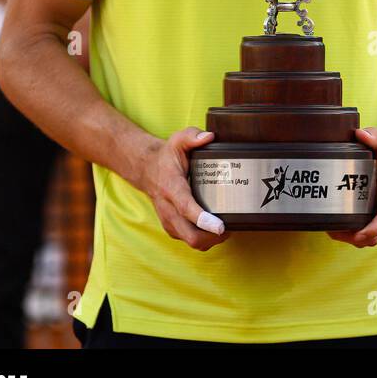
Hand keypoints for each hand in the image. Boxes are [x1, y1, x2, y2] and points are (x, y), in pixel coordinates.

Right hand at [138, 127, 228, 250]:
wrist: (146, 170)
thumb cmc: (166, 157)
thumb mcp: (177, 140)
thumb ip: (192, 136)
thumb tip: (209, 137)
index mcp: (171, 188)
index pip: (186, 208)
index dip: (203, 219)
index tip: (220, 226)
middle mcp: (168, 209)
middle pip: (190, 235)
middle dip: (212, 237)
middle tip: (230, 227)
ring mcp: (169, 221)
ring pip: (191, 241)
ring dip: (210, 240)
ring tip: (226, 228)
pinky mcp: (172, 228)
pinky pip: (189, 240)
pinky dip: (204, 239)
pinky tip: (215, 228)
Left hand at [328, 127, 376, 247]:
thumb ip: (372, 136)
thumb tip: (360, 135)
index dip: (372, 229)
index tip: (357, 234)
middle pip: (375, 235)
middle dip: (353, 238)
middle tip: (332, 229)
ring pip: (370, 239)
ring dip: (351, 239)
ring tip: (331, 229)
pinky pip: (367, 234)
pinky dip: (353, 235)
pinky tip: (337, 226)